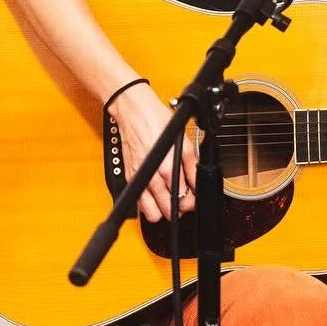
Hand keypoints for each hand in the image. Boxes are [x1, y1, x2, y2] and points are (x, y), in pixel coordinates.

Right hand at [108, 82, 197, 223]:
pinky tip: (155, 193)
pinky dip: (148, 203)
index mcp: (166, 170)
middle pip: (167, 211)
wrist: (133, 112)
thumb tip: (197, 182)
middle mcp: (151, 179)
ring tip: (169, 199)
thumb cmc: (155, 121)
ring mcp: (138, 180)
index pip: (183, 200)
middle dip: (179, 208)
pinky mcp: (129, 178)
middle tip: (184, 198)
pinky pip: (139, 203)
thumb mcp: (184, 141)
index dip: (192, 201)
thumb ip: (192, 166)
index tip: (194, 197)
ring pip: (151, 214)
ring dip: (162, 210)